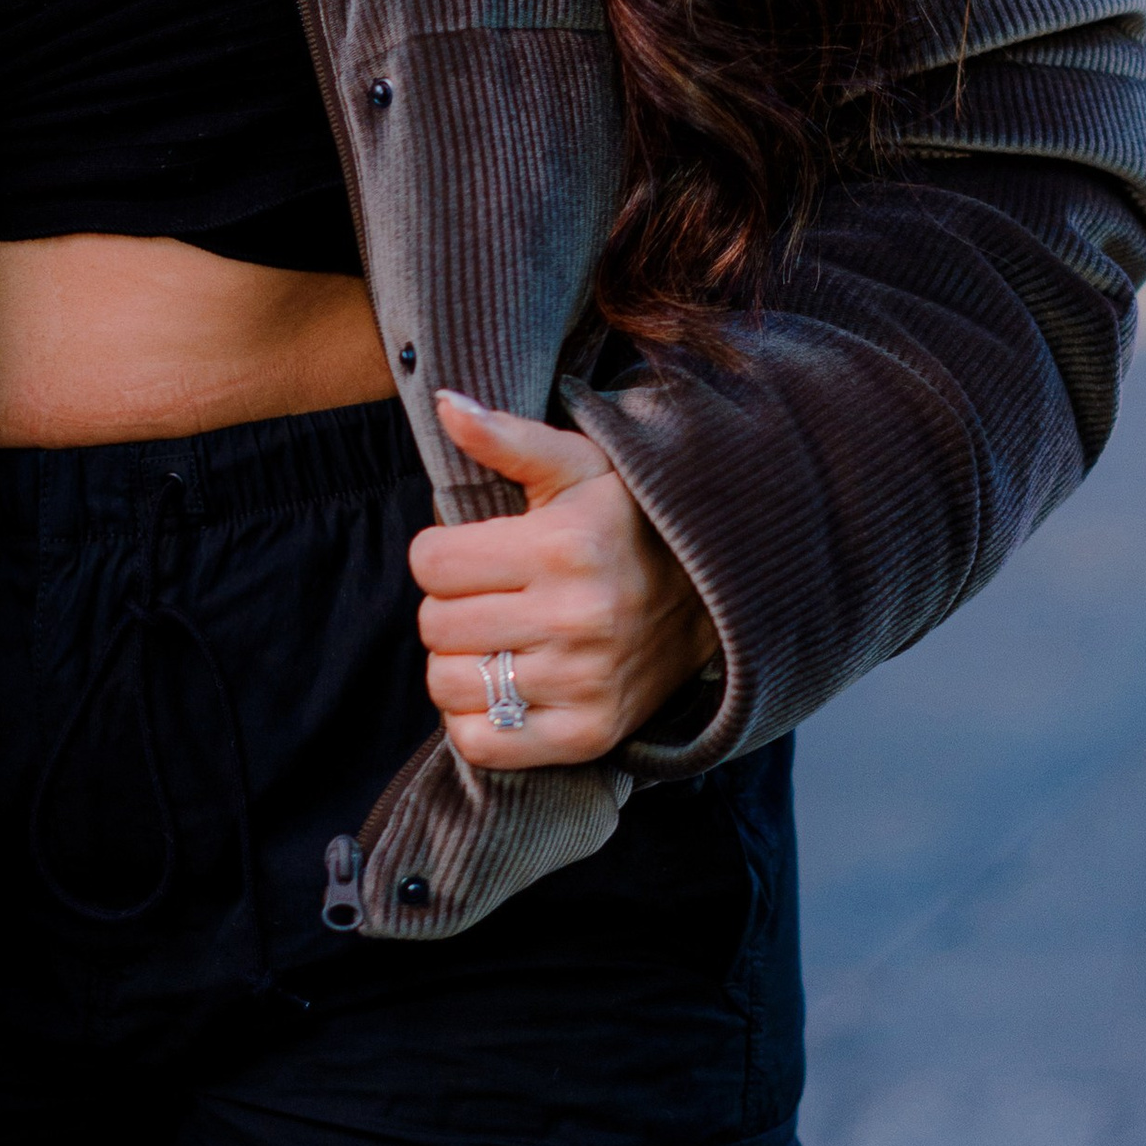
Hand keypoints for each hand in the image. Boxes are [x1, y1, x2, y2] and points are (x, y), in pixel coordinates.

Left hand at [413, 391, 718, 768]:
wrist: (714, 597)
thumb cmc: (628, 523)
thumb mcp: (578, 466)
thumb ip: (506, 437)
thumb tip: (444, 403)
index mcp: (564, 548)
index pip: (430, 561)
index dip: (440, 553)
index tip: (472, 553)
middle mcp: (576, 619)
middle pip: (434, 625)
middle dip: (449, 606)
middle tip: (487, 597)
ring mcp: (584, 684)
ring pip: (447, 683)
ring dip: (458, 662)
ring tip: (495, 640)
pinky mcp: (588, 735)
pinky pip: (480, 742)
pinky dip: (475, 718)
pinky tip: (502, 686)